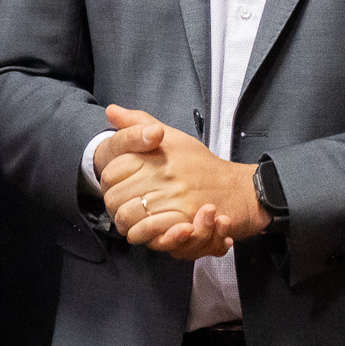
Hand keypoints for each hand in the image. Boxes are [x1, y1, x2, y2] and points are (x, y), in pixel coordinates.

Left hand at [96, 105, 267, 253]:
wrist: (236, 189)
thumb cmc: (201, 163)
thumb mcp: (173, 137)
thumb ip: (139, 123)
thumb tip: (111, 110)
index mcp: (158, 152)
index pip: (113, 170)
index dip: (108, 181)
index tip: (115, 185)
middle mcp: (164, 173)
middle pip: (115, 196)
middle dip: (112, 205)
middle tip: (120, 207)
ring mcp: (174, 196)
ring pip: (128, 216)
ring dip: (123, 223)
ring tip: (129, 221)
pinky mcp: (183, 219)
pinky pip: (147, 232)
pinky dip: (140, 235)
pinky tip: (142, 231)